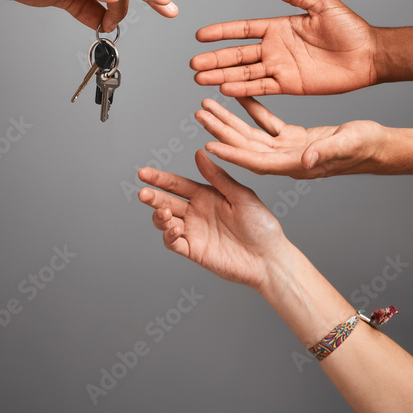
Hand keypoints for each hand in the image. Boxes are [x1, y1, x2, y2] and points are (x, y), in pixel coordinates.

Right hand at [137, 149, 288, 287]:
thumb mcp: (241, 195)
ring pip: (165, 223)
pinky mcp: (195, 251)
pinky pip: (174, 244)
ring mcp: (194, 232)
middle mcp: (197, 213)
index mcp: (207, 195)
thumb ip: (218, 177)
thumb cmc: (262, 225)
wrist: (270, 258)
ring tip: (164, 212)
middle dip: (152, 197)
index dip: (160, 179)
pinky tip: (174, 229)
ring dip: (159, 217)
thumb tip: (199, 154)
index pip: (177, 185)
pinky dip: (168, 236)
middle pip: (166, 202)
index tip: (143, 173)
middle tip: (143, 192)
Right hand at [191, 0, 378, 95]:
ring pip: (244, 73)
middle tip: (193, 63)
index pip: (242, 29)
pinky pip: (262, 88)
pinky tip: (226, 90)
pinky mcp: (291, 86)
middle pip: (237, 54)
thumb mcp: (321, 4)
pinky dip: (244, 90)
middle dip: (215, 59)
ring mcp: (281, 68)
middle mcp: (275, 48)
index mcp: (279, 26)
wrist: (370, 55)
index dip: (221, 32)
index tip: (200, 35)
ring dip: (222, 76)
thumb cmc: (350, 28)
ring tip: (201, 79)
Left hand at [196, 97, 388, 177]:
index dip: (233, 155)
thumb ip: (325, 152)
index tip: (209, 147)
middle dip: (221, 132)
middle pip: (246, 147)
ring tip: (206, 105)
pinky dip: (252, 109)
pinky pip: (266, 122)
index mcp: (296, 165)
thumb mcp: (347, 145)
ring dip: (230, 120)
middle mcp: (287, 159)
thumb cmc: (366, 147)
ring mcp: (289, 149)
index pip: (257, 161)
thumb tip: (304, 160)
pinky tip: (237, 95)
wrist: (379, 146)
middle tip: (198, 114)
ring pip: (251, 134)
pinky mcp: (294, 137)